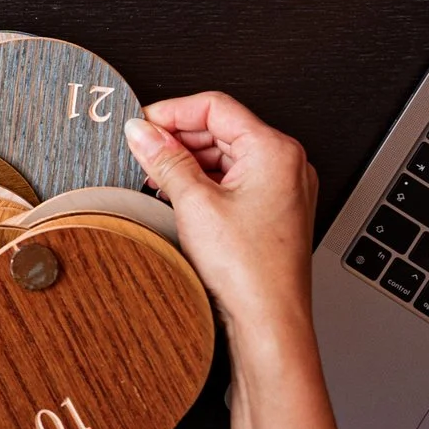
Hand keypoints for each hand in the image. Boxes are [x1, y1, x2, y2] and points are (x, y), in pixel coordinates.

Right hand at [125, 93, 320, 354]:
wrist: (270, 322)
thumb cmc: (251, 271)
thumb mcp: (194, 204)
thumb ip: (164, 159)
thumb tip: (141, 131)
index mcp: (275, 151)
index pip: (216, 106)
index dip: (172, 112)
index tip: (142, 125)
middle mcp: (286, 164)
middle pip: (221, 128)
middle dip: (178, 139)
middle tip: (143, 152)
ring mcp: (283, 188)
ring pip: (225, 155)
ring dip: (188, 161)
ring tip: (157, 178)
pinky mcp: (273, 209)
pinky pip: (234, 179)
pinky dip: (204, 182)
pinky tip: (179, 196)